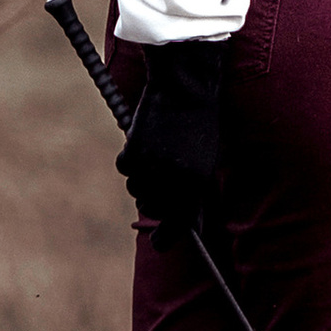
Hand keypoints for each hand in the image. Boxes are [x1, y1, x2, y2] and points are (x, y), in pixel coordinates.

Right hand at [117, 41, 225, 239]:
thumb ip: (195, 194)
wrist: (185, 87)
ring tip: (156, 155)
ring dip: (142, 179)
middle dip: (154, 201)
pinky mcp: (133, 151)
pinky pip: (125, 168)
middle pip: (154, 208)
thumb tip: (190, 226)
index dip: (169, 236)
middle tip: (157, 184)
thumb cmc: (199, 124)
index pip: (181, 222)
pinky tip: (144, 143)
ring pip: (136, 189)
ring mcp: (152, 165)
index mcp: (197, 182)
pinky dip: (131, 160)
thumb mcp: (206, 161)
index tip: (160, 244)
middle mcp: (174, 178)